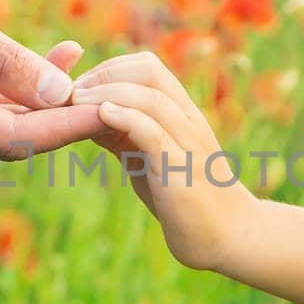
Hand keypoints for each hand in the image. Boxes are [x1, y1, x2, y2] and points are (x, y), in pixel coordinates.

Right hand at [0, 0, 106, 161]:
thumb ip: (4, 59)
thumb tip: (61, 93)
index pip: (19, 136)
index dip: (72, 124)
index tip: (116, 111)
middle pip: (15, 138)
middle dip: (64, 112)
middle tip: (115, 88)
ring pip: (2, 126)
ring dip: (42, 98)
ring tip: (83, 61)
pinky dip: (15, 93)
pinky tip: (53, 65)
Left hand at [71, 52, 258, 270]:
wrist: (229, 236)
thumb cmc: (186, 200)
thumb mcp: (150, 160)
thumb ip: (125, 136)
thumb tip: (88, 116)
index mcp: (183, 114)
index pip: (149, 67)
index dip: (110, 67)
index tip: (81, 85)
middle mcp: (189, 121)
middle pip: (150, 71)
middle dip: (106, 74)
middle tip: (74, 92)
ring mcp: (188, 143)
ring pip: (150, 97)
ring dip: (107, 93)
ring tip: (78, 102)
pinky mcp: (181, 170)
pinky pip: (154, 132)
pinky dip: (126, 118)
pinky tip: (102, 117)